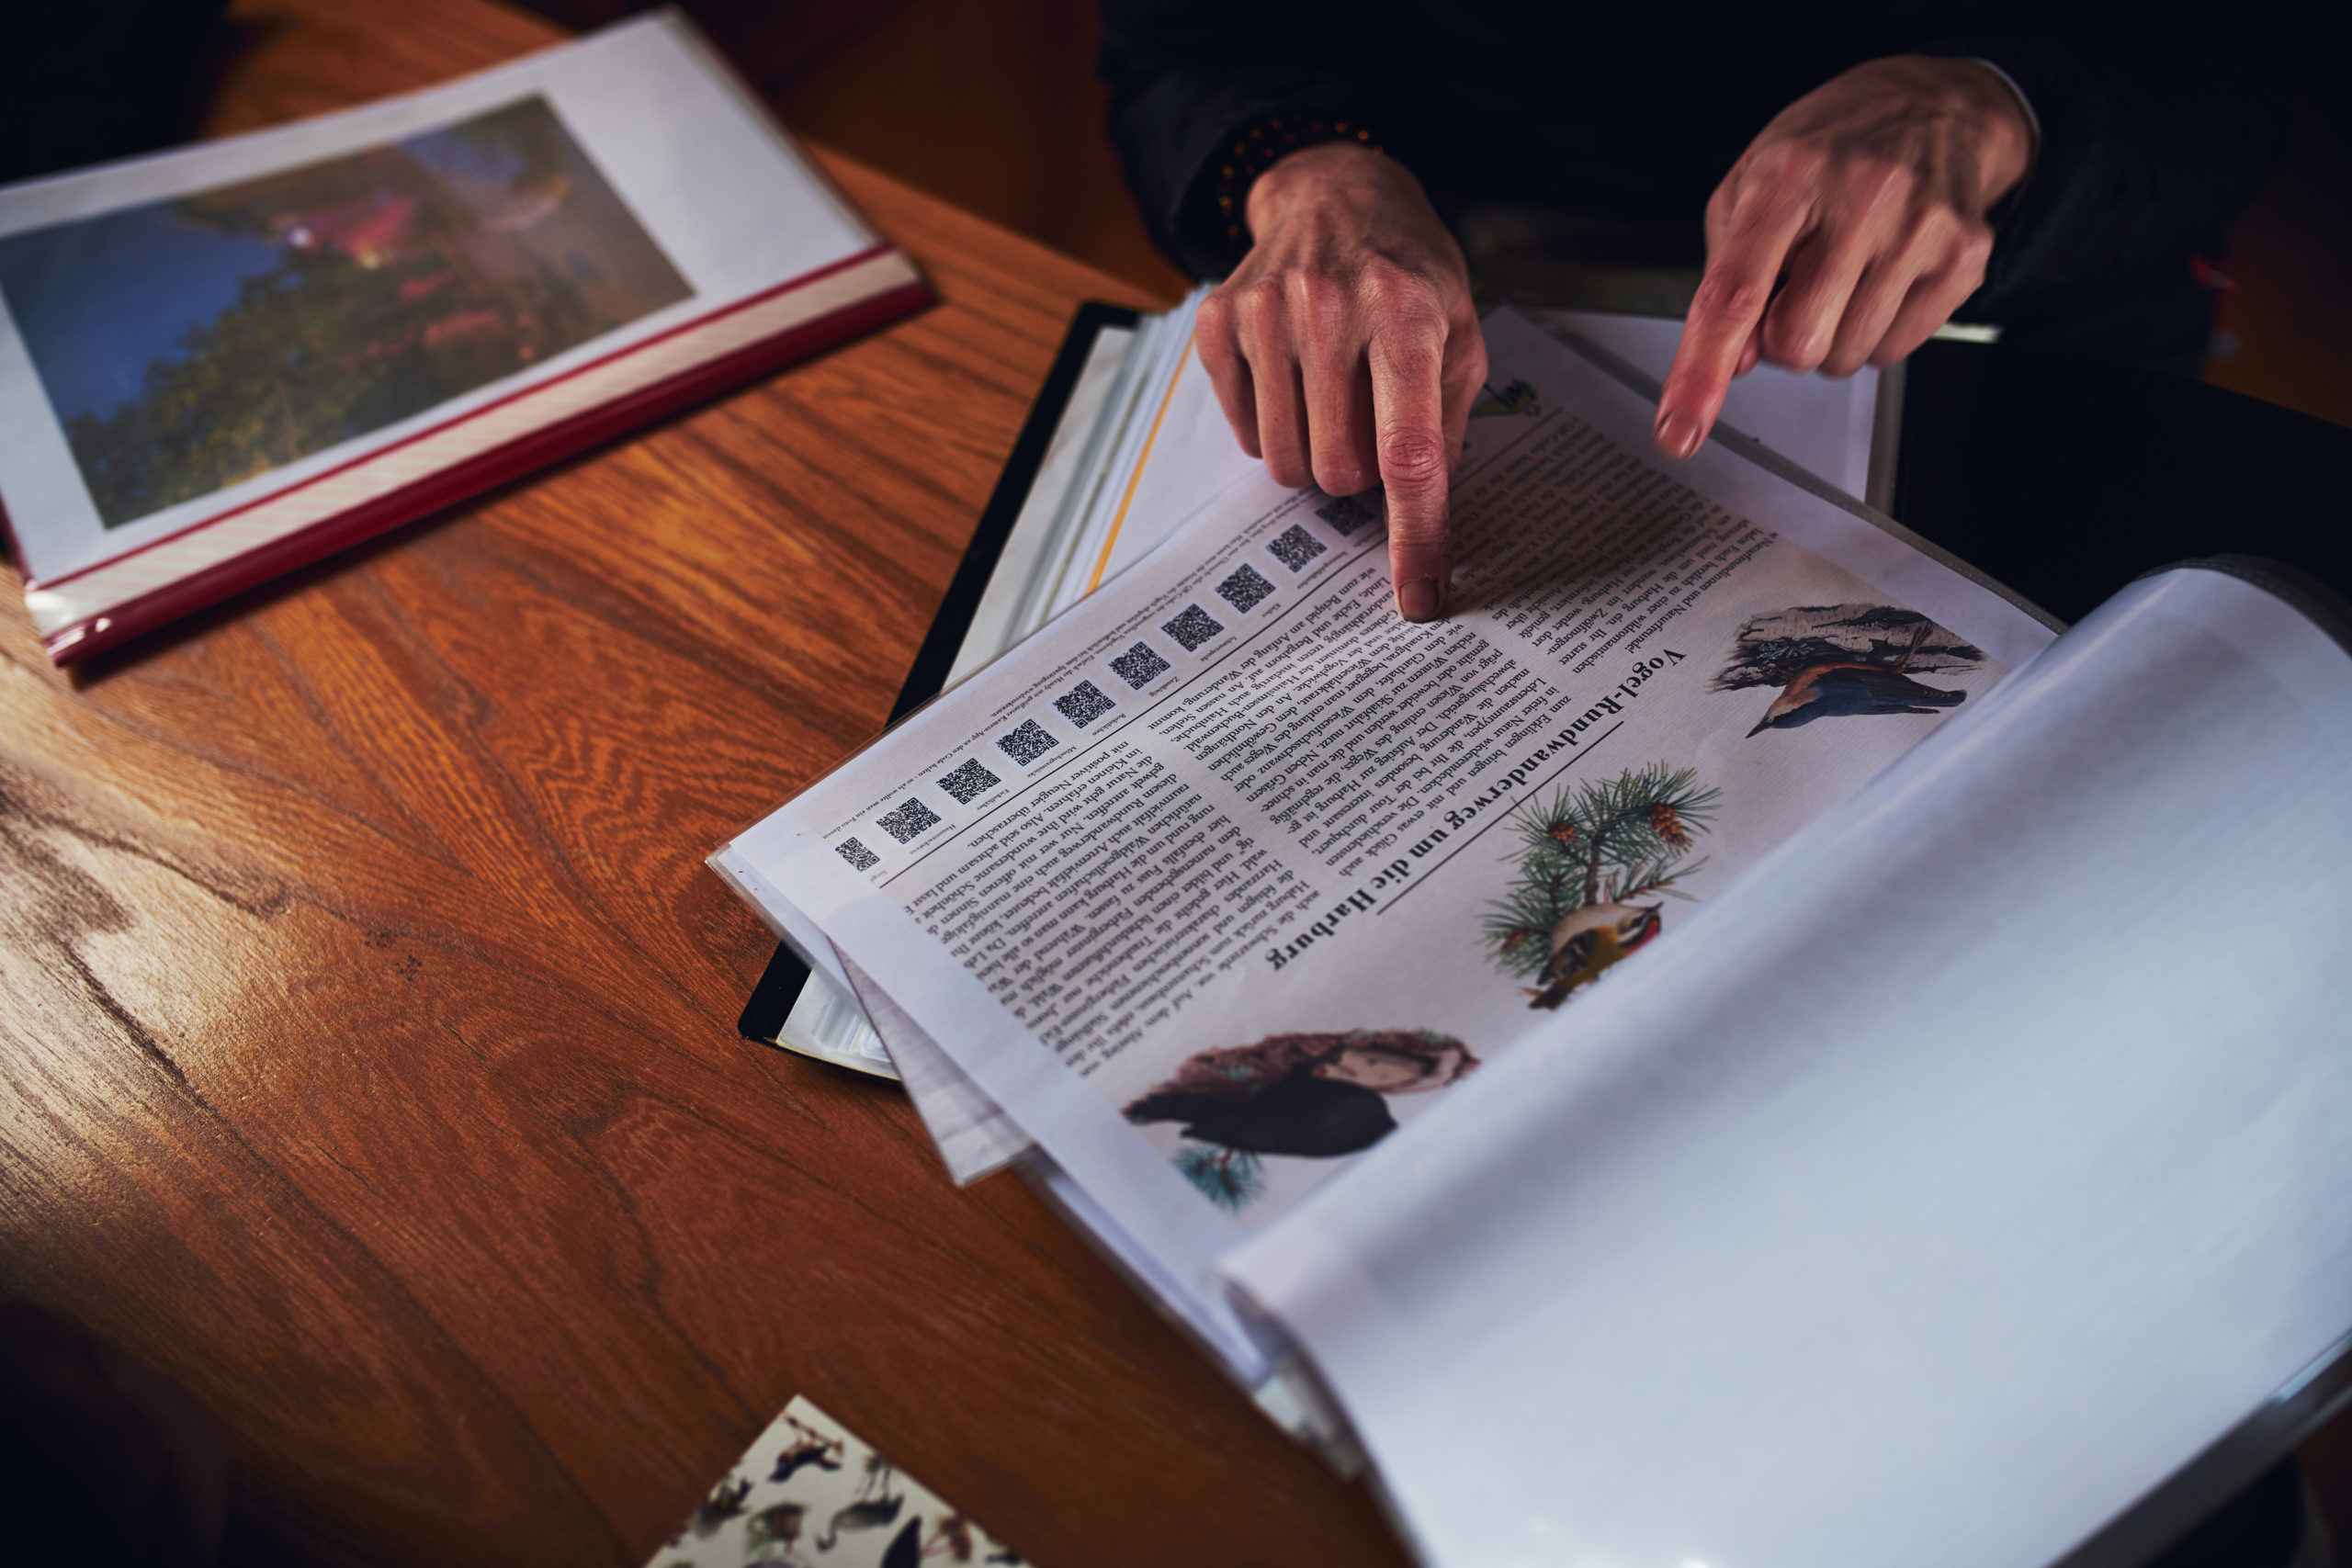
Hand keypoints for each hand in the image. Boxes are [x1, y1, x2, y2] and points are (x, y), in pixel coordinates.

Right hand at [1198, 142, 1486, 620]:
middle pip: (1338, 472)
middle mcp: (1328, 308)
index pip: (1407, 454)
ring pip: (1285, 464)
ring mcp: (1264, 313)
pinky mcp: (1218, 324)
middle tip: (1372, 424)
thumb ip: (1448, 424)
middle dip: (1360, 472)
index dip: (1414, 534)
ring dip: (1315, 454)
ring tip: (1335, 401)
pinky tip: (1295, 378)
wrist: (1333, 194)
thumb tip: (1427, 516)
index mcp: (1404, 315)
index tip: (1418, 595)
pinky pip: (1247, 435)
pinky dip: (1275, 427)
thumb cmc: (1406, 271)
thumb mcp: (1458, 332)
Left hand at [1655, 55, 2033, 458]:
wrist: (1931, 106)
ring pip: (1844, 358)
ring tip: (1842, 274)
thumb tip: (1730, 362)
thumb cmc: (1827, 151)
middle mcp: (1860, 198)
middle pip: (1795, 344)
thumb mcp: (1750, 185)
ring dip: (1830, 336)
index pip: (1734, 294)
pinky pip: (1894, 352)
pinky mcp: (1964, 257)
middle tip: (1795, 289)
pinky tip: (1879, 279)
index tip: (1678, 429)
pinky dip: (1874, 333)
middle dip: (1781, 337)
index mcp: (1789, 176)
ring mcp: (1919, 228)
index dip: (1700, 370)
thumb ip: (1724, 275)